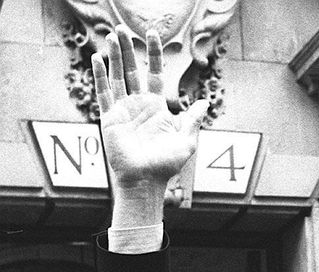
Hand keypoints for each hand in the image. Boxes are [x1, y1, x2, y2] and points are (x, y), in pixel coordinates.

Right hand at [92, 26, 207, 226]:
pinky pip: (104, 92)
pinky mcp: (110, 118)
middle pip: (133, 70)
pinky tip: (98, 58)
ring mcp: (123, 110)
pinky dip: (101, 75)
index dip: (154, 54)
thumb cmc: (167, 164)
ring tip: (112, 35)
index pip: (155, 74)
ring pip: (117, 76)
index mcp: (158, 108)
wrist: (147, 180)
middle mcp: (139, 105)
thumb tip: (205, 102)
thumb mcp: (187, 140)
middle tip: (122, 28)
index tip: (153, 34)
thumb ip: (193, 119)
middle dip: (129, 50)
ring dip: (114, 56)